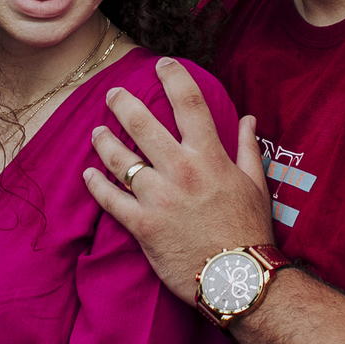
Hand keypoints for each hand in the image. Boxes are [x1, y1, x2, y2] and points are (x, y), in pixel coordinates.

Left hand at [83, 58, 273, 300]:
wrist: (239, 279)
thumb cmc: (250, 231)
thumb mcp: (256, 185)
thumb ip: (247, 149)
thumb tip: (249, 119)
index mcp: (210, 157)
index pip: (189, 103)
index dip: (173, 77)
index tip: (162, 64)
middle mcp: (181, 170)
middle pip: (143, 124)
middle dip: (123, 103)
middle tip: (113, 93)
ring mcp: (158, 197)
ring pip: (120, 158)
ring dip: (104, 141)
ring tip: (96, 132)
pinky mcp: (142, 225)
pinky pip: (110, 199)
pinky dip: (96, 185)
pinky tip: (88, 175)